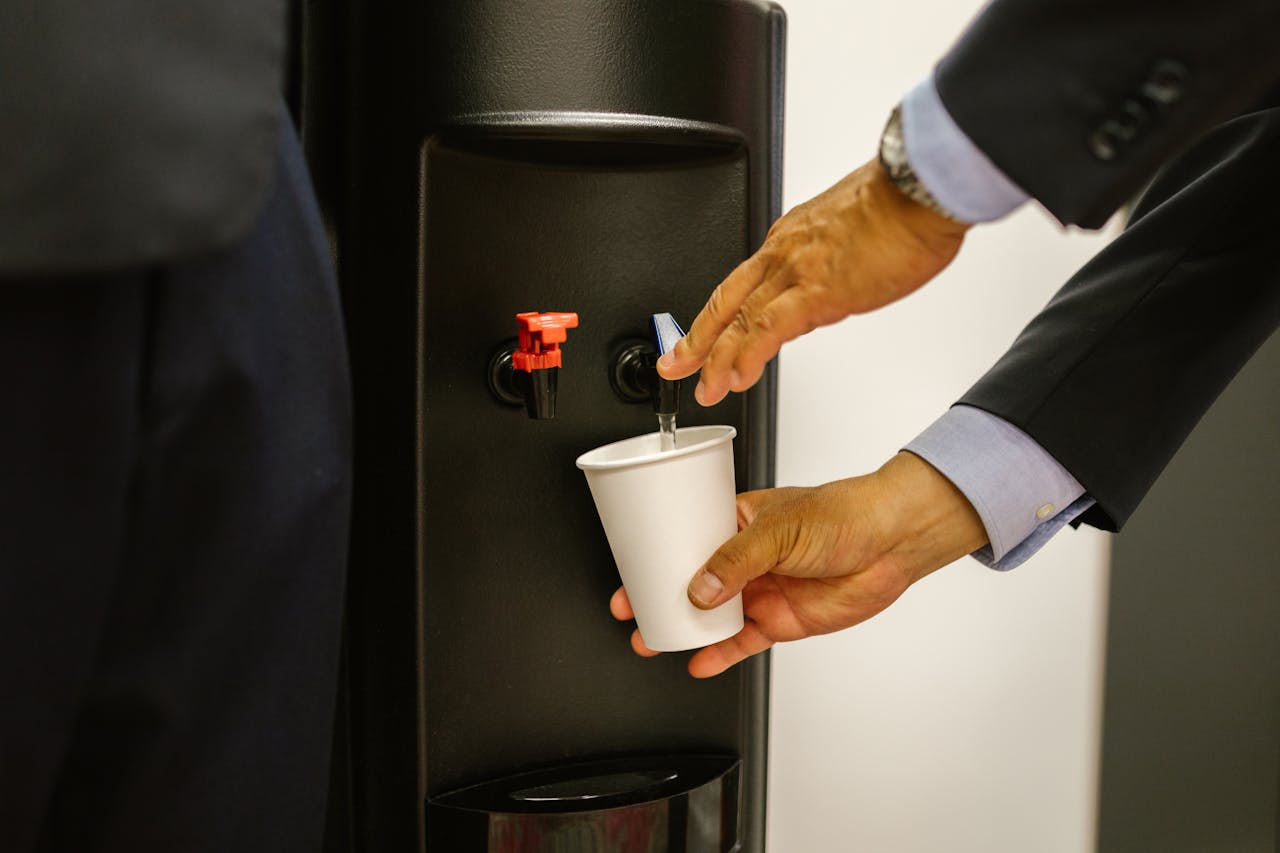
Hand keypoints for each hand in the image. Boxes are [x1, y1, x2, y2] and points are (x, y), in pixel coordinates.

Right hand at [609, 452, 987, 676]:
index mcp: (739, 521)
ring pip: (713, 615)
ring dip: (684, 629)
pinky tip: (700, 661)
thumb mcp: (780, 529)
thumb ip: (737, 561)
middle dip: (660, 596)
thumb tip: (701, 589)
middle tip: (632, 610)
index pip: (686, 538)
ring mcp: (762, 590)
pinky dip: (720, 654)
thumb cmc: (845, 514)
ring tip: (654, 640)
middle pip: (693, 581)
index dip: (656, 555)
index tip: (631, 570)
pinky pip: (742, 641)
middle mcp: (747, 558)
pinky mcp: (781, 620)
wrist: (892, 542)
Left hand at [656, 159, 969, 404]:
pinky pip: (767, 330)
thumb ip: (837, 262)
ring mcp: (796, 272)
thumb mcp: (856, 233)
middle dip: (698, 338)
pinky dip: (747, 356)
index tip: (714, 335)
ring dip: (716, 359)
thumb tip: (840, 283)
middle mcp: (784, 252)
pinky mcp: (816, 293)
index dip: (725, 314)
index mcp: (791, 237)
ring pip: (738, 319)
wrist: (921, 188)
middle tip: (677, 364)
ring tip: (705, 388)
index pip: (745, 283)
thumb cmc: (904, 206)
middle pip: (726, 300)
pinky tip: (738, 378)